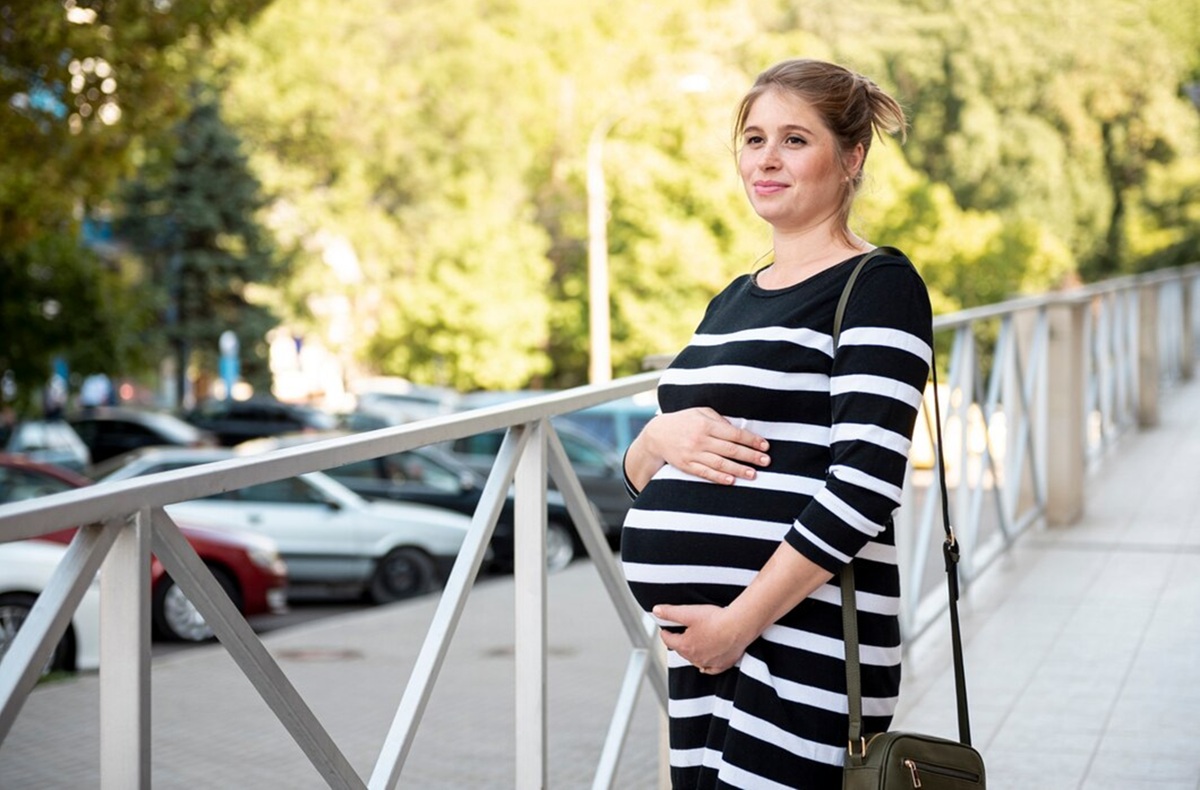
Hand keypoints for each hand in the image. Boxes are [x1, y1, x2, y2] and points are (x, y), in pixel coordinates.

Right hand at [642, 408, 769, 484]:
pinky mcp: (687, 466)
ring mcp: (693, 454)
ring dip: (738, 469)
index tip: (765, 446)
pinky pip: (705, 473)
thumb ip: (720, 420)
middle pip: (730, 449)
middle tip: (766, 461)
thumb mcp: (701, 412)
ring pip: (720, 463)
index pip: (734, 433)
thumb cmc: (684, 421)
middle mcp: (700, 439)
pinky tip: (732, 480)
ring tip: (753, 474)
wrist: (657, 435)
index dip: (751, 440)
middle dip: (750, 456)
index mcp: (706, 424)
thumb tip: (738, 430)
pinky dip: (719, 477)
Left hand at [653, 603, 753, 674]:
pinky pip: (710, 669)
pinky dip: (706, 666)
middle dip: (679, 641)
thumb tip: (656, 611)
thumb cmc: (716, 619)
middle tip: (681, 632)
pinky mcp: (722, 665)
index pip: (669, 640)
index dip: (665, 633)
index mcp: (685, 646)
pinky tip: (704, 663)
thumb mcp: (689, 613)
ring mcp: (709, 663)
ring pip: (695, 660)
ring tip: (693, 643)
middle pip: (682, 650)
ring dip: (692, 652)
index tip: (665, 629)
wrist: (739, 626)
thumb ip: (670, 612)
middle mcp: (695, 658)